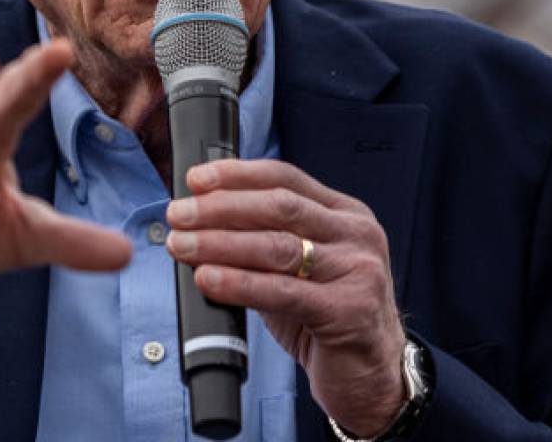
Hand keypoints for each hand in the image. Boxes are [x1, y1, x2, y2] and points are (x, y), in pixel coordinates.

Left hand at [165, 159, 407, 436]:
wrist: (372, 375)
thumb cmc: (328, 317)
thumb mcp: (300, 268)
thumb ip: (263, 241)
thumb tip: (200, 222)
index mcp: (346, 214)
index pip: (286, 179)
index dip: (237, 175)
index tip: (196, 179)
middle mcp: (357, 235)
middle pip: (279, 207)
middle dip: (221, 207)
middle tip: (179, 214)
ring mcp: (358, 271)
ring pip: (278, 246)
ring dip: (221, 242)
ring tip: (182, 244)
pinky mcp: (348, 311)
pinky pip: (283, 292)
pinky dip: (239, 283)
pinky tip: (208, 279)